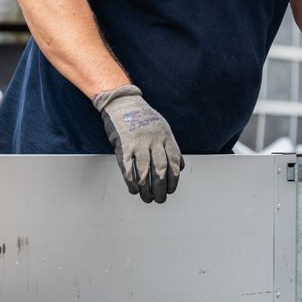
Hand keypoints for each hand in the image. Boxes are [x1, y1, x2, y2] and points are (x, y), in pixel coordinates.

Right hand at [93, 84, 183, 203]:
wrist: (122, 102)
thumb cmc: (143, 117)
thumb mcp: (162, 127)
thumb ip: (170, 146)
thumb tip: (179, 166)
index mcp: (165, 136)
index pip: (174, 162)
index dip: (174, 179)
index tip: (171, 189)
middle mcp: (153, 140)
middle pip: (160, 170)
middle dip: (161, 188)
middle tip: (160, 199)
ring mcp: (138, 143)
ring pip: (145, 172)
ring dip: (146, 189)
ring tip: (147, 198)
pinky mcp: (123, 146)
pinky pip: (128, 168)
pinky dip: (131, 182)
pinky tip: (134, 190)